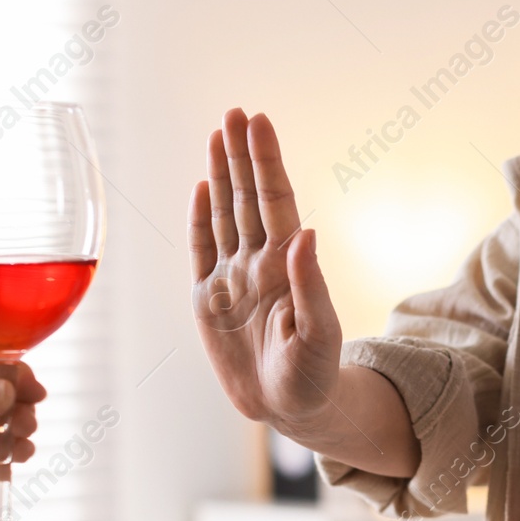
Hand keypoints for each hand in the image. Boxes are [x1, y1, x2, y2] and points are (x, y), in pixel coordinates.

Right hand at [189, 108, 343, 442]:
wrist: (286, 409)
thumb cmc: (313, 375)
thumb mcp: (319, 334)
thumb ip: (311, 285)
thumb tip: (305, 233)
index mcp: (286, 266)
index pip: (274, 201)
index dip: (266, 162)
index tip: (259, 122)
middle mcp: (259, 263)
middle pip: (248, 197)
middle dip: (242, 155)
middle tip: (235, 111)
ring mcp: (232, 277)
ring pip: (224, 214)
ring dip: (221, 175)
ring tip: (219, 133)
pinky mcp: (208, 299)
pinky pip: (201, 249)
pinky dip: (200, 218)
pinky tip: (201, 186)